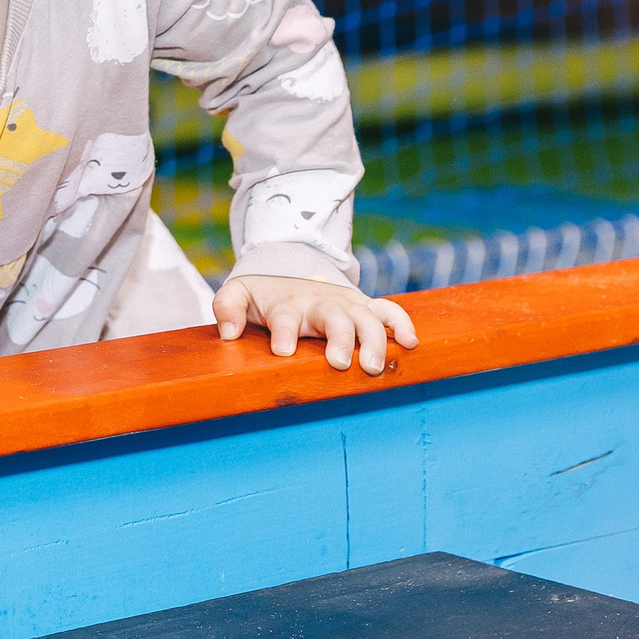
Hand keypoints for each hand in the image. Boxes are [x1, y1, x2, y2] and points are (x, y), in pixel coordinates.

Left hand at [216, 274, 416, 374]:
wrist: (289, 272)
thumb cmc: (264, 296)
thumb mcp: (238, 294)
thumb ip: (227, 307)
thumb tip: (227, 332)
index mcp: (287, 305)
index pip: (285, 317)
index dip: (284, 332)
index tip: (282, 350)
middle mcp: (319, 303)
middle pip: (333, 317)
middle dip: (339, 338)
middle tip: (339, 363)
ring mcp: (345, 304)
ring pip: (364, 317)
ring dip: (373, 340)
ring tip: (375, 366)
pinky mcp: (364, 307)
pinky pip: (387, 310)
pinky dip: (401, 323)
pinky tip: (411, 343)